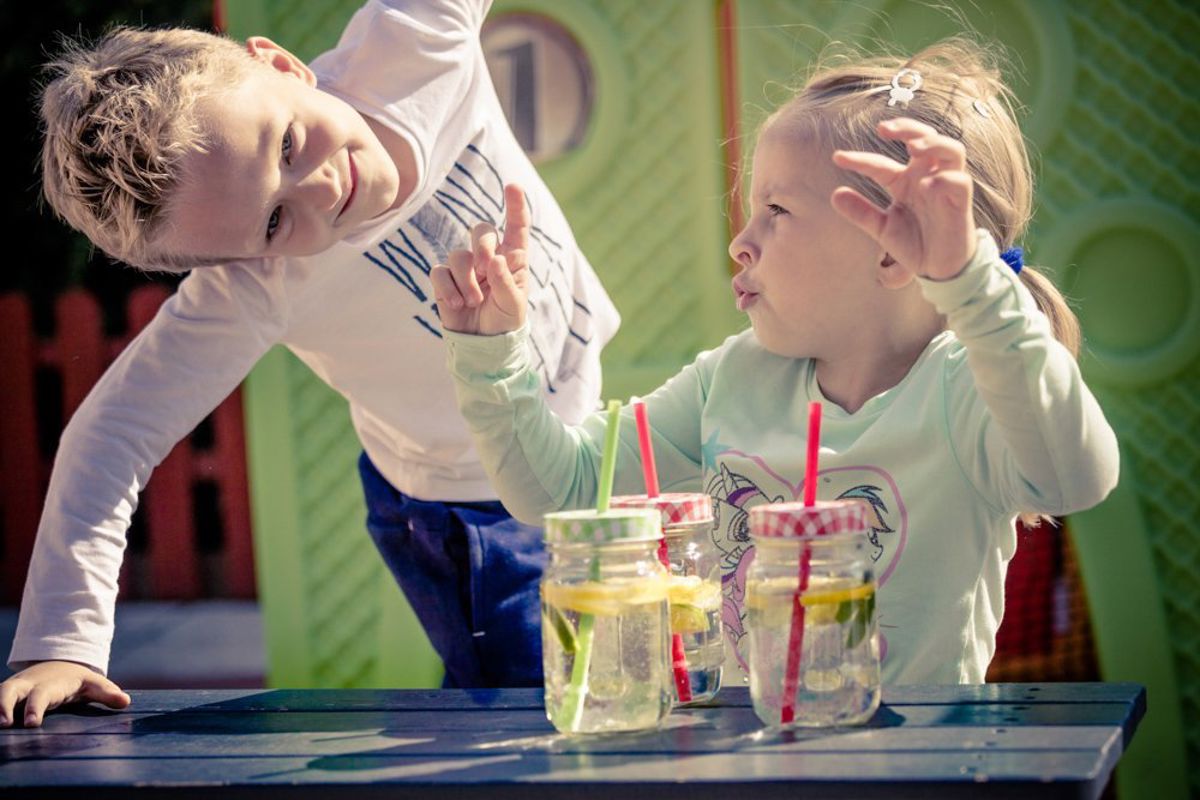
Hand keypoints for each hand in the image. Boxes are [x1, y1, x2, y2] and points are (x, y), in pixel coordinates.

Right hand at [0, 660, 129, 726]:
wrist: (58, 666)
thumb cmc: (77, 680)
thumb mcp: (93, 684)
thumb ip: (107, 693)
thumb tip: (125, 702)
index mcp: (49, 684)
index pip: (40, 695)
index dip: (35, 708)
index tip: (32, 723)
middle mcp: (28, 685)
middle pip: (10, 690)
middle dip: (4, 705)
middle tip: (4, 724)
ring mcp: (14, 689)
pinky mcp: (6, 695)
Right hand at [433, 183, 529, 334]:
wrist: (482, 344)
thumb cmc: (504, 321)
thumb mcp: (513, 305)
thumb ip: (506, 282)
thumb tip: (495, 259)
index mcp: (512, 259)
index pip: (516, 227)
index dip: (515, 206)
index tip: (512, 186)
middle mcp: (488, 257)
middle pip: (481, 230)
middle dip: (483, 246)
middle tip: (486, 270)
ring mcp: (466, 267)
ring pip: (458, 254)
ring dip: (467, 279)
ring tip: (473, 302)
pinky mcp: (445, 280)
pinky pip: (439, 272)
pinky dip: (448, 289)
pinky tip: (457, 305)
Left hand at [831, 118, 976, 280]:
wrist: (937, 269)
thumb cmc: (914, 243)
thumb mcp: (882, 228)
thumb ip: (861, 212)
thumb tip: (834, 194)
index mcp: (905, 181)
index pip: (880, 165)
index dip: (859, 160)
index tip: (838, 158)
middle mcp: (926, 176)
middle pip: (925, 137)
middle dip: (907, 128)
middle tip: (884, 128)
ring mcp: (946, 186)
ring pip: (951, 150)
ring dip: (934, 142)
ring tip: (913, 146)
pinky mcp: (961, 202)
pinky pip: (960, 181)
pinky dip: (945, 179)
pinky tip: (926, 185)